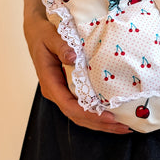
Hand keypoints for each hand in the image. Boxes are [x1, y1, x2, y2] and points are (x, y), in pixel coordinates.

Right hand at [24, 15, 131, 133]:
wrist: (36, 31)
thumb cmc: (43, 34)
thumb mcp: (50, 37)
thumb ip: (61, 47)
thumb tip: (73, 58)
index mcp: (50, 82)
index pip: (69, 106)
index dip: (90, 114)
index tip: (109, 117)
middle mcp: (55, 92)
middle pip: (77, 116)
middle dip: (100, 124)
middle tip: (123, 127)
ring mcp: (62, 92)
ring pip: (80, 115)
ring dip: (101, 123)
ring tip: (123, 127)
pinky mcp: (68, 89)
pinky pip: (82, 106)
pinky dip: (97, 113)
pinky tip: (113, 115)